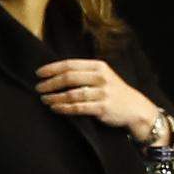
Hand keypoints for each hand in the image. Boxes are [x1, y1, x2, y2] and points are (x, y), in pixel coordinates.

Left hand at [34, 58, 163, 140]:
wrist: (135, 108)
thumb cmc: (113, 91)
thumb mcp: (102, 76)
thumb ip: (83, 73)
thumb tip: (54, 73)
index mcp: (99, 66)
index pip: (70, 64)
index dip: (52, 68)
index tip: (38, 74)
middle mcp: (101, 78)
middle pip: (69, 78)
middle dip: (50, 83)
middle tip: (38, 88)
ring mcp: (103, 93)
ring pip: (72, 94)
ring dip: (55, 97)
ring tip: (44, 99)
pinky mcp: (103, 108)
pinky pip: (78, 108)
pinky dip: (64, 108)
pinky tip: (55, 108)